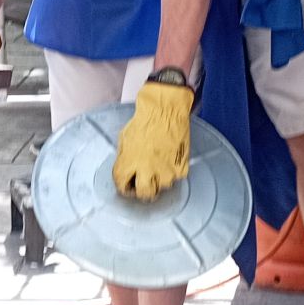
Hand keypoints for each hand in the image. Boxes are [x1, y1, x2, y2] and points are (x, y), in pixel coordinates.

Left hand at [112, 80, 193, 200]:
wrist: (165, 109)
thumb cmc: (145, 120)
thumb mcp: (125, 139)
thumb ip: (125, 159)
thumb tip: (125, 171)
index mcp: (129, 163)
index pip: (122, 186)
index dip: (123, 187)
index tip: (127, 186)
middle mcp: (147, 170)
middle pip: (144, 195)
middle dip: (141, 191)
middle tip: (142, 184)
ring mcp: (166, 171)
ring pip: (161, 187)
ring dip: (158, 180)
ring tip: (158, 165)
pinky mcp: (181, 168)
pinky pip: (176, 177)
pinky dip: (172, 171)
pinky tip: (169, 159)